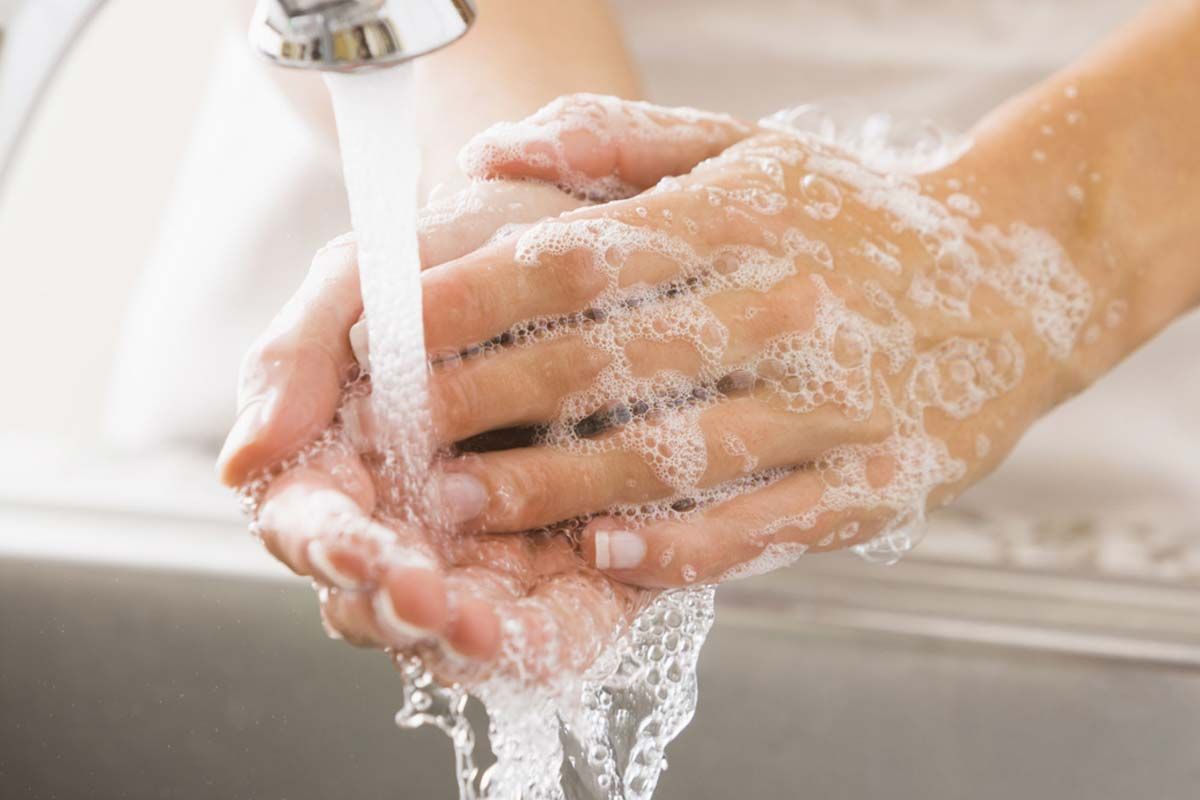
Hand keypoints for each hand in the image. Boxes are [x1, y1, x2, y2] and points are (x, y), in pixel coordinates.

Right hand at [216, 96, 751, 679]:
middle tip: (426, 604)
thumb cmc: (446, 262)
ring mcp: (479, 546)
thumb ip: (295, 357)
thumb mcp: (364, 280)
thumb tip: (242, 462)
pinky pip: (546, 624)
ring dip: (460, 639)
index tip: (357, 549)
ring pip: (452, 626)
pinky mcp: (564, 560)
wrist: (557, 249)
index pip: (311, 527)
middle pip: (376, 598)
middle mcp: (402, 520)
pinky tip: (544, 639)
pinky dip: (543, 641)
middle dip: (396, 608)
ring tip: (481, 631)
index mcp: (337, 464)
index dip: (329, 546)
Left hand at [415, 98, 1098, 589]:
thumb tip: (492, 151)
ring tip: (465, 505)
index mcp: (742, 218)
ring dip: (562, 485)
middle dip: (491, 400)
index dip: (474, 296)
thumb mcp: (748, 151)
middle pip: (612, 360)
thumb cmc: (852, 220)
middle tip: (399, 436)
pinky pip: (769, 520)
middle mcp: (785, 305)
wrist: (1015, 283)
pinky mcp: (878, 478)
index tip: (388, 329)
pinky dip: (688, 543)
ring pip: (678, 451)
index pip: (582, 257)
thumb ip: (620, 144)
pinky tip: (610, 553)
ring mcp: (837, 400)